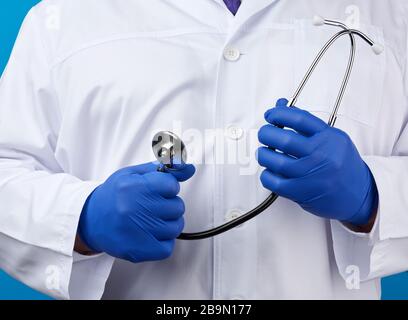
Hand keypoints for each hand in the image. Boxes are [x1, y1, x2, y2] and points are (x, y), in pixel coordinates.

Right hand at [78, 162, 194, 261]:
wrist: (89, 220)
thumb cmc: (113, 196)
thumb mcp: (134, 175)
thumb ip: (163, 170)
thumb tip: (188, 167)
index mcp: (134, 187)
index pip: (171, 185)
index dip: (167, 187)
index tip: (158, 190)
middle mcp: (135, 209)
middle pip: (177, 206)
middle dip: (168, 205)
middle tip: (152, 205)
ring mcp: (137, 231)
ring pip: (175, 227)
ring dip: (168, 223)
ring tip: (151, 219)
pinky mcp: (138, 250)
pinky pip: (168, 247)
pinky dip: (163, 241)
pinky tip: (150, 233)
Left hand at [257, 98, 377, 225]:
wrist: (359, 194)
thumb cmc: (342, 165)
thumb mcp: (332, 138)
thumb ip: (306, 124)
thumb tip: (280, 106)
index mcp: (329, 138)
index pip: (298, 118)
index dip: (279, 113)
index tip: (270, 115)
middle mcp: (321, 155)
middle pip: (284, 139)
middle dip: (266, 134)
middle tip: (264, 134)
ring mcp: (311, 175)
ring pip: (275, 161)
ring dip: (263, 154)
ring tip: (264, 152)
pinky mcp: (301, 192)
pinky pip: (274, 182)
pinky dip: (266, 175)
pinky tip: (270, 171)